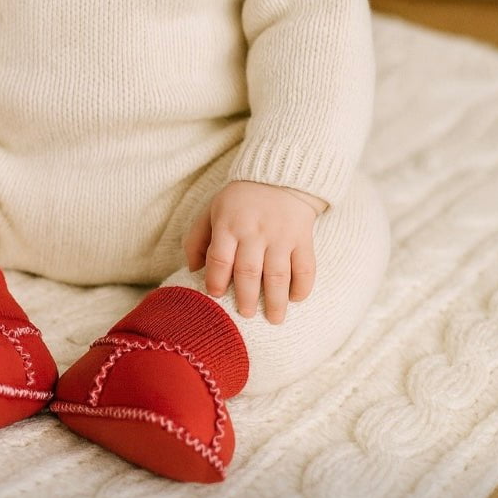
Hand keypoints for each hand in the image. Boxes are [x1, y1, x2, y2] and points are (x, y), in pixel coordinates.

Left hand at [183, 181, 323, 323]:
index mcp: (228, 225)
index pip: (219, 258)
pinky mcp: (303, 238)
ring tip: (274, 319)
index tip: (216, 296)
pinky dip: (302, 286)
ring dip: (276, 300)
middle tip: (246, 314)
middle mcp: (254, 231)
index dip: (215, 280)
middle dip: (246, 297)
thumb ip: (196, 239)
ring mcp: (281, 235)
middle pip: (248, 271)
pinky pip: (305, 266)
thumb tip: (192, 271)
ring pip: (278, 274)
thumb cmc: (238, 201)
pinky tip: (296, 299)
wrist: (278, 177)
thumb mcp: (211, 211)